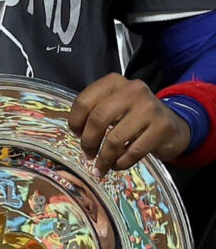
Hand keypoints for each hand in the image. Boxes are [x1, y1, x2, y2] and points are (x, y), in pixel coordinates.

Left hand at [69, 73, 191, 176]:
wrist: (173, 125)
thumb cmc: (135, 116)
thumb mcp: (115, 105)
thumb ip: (95, 111)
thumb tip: (77, 132)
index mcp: (114, 82)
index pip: (84, 101)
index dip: (75, 121)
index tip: (76, 135)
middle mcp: (132, 90)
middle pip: (98, 119)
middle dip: (88, 141)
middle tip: (87, 154)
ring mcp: (149, 108)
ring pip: (115, 138)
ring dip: (104, 157)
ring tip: (101, 166)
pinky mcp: (162, 127)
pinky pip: (133, 151)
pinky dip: (121, 162)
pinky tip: (117, 165)